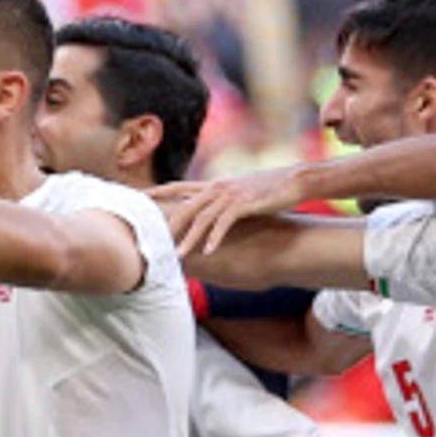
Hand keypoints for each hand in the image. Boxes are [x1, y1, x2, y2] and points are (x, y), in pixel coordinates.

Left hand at [155, 164, 319, 258]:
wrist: (295, 180)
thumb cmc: (269, 188)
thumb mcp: (240, 191)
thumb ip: (221, 199)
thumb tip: (210, 210)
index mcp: (215, 184)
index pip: (180, 186)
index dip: (159, 191)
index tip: (140, 197)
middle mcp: (218, 187)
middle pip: (185, 206)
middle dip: (168, 224)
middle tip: (152, 240)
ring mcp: (231, 194)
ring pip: (202, 218)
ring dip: (189, 238)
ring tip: (178, 255)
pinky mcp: (245, 204)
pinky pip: (224, 223)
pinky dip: (215, 238)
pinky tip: (208, 252)